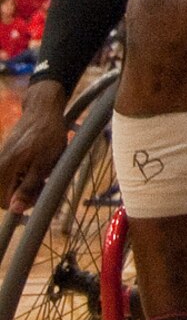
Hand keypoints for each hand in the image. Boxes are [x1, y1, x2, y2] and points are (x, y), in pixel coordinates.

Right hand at [0, 79, 70, 215]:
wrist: (43, 110)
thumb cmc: (48, 137)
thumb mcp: (44, 165)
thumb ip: (28, 188)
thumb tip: (14, 210)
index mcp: (5, 168)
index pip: (4, 202)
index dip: (23, 204)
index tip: (41, 195)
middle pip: (7, 194)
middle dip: (26, 194)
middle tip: (45, 183)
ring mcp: (1, 158)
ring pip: (11, 183)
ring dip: (27, 183)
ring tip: (44, 173)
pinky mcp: (6, 154)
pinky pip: (13, 172)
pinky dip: (26, 173)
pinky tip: (38, 166)